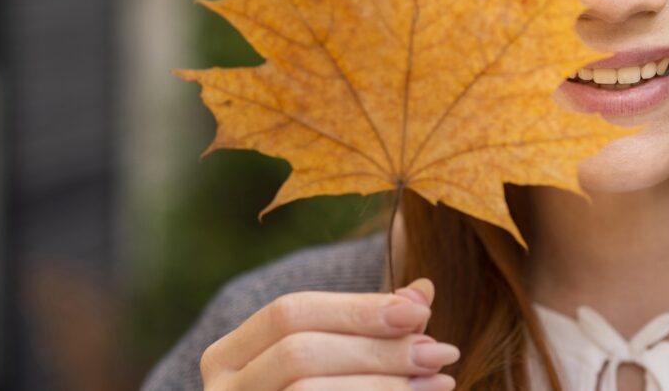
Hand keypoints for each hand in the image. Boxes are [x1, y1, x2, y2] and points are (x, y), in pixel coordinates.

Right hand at [200, 278, 457, 389]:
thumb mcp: (341, 358)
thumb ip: (372, 325)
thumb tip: (423, 288)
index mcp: (228, 356)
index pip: (289, 312)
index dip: (357, 308)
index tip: (422, 311)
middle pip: (298, 353)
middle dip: (377, 349)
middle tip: (440, 352)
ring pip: (307, 390)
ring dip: (385, 382)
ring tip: (440, 380)